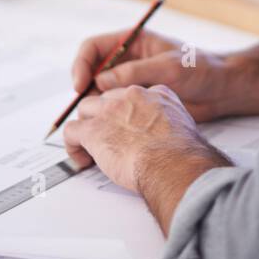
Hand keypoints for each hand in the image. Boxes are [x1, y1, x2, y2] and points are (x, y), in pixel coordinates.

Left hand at [62, 84, 223, 194]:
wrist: (173, 164)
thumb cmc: (182, 154)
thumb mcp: (186, 128)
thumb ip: (173, 125)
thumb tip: (170, 139)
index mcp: (156, 94)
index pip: (133, 96)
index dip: (127, 112)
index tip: (128, 128)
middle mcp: (131, 96)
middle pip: (107, 99)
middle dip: (104, 118)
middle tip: (108, 139)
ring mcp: (110, 111)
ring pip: (85, 109)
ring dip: (86, 127)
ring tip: (90, 148)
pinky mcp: (93, 130)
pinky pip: (72, 131)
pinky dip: (73, 146)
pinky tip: (82, 159)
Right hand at [70, 28, 230, 122]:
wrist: (221, 90)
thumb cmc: (200, 69)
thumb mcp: (169, 67)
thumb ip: (136, 72)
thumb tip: (101, 81)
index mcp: (132, 41)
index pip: (94, 47)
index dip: (82, 64)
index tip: (80, 84)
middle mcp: (126, 60)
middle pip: (91, 70)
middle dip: (82, 88)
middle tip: (81, 110)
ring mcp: (130, 80)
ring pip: (98, 91)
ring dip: (91, 105)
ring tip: (90, 124)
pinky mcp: (135, 100)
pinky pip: (112, 106)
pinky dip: (105, 116)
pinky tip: (105, 130)